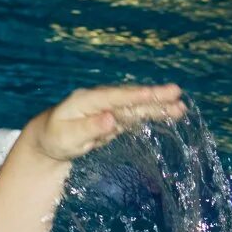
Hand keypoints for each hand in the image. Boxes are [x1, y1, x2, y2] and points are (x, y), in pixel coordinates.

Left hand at [23, 83, 185, 163]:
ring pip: (137, 106)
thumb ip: (89, 128)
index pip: (113, 97)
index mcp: (86, 100)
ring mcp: (109, 107)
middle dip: (153, 96)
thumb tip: (110, 120)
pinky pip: (137, 114)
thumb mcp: (67, 137)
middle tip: (176, 92)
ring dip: (158, 106)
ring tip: (181, 107)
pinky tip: (172, 113)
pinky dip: (153, 113)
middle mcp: (101, 99)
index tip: (152, 94)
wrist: (50, 139)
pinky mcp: (116, 116)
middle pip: (130, 98)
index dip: (134, 96)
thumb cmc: (55, 138)